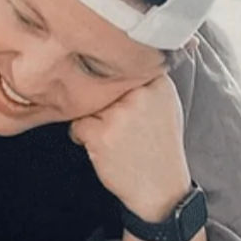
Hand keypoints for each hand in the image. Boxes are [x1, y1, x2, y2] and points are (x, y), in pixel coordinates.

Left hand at [69, 75, 192, 220]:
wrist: (162, 188)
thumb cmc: (158, 146)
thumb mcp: (164, 104)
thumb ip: (145, 79)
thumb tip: (126, 52)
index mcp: (158, 82)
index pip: (118, 67)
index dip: (112, 85)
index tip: (123, 103)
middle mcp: (140, 94)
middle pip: (99, 85)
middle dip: (102, 104)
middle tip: (124, 127)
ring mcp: (120, 113)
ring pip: (85, 104)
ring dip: (92, 121)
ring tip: (117, 138)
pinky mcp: (101, 133)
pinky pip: (76, 125)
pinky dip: (83, 138)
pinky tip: (107, 149)